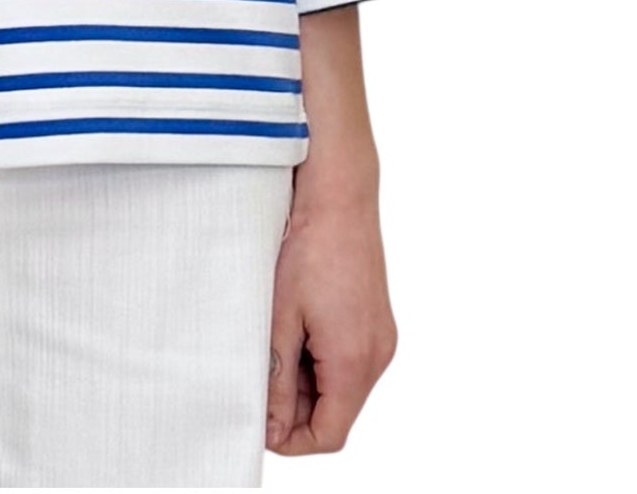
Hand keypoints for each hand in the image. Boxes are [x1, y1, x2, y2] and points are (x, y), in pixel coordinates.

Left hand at [265, 173, 397, 454]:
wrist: (338, 196)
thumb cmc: (310, 247)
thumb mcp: (281, 319)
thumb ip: (277, 378)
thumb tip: (271, 426)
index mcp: (355, 361)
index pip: (330, 434)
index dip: (292, 439)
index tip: (260, 422)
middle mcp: (376, 355)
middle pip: (336, 411)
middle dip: (294, 406)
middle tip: (257, 375)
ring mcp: (379, 337)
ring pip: (340, 385)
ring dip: (305, 379)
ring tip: (271, 342)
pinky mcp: (375, 321)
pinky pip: (348, 359)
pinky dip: (319, 357)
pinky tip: (291, 327)